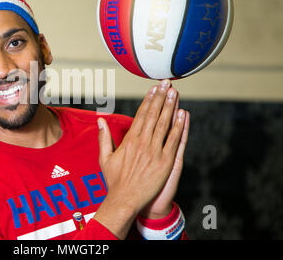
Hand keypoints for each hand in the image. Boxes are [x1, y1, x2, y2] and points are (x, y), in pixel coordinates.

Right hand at [93, 79, 187, 238]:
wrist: (125, 199)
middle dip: (161, 97)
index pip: (140, 115)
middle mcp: (142, 143)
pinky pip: (173, 140)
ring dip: (170, 107)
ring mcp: (155, 152)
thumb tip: (100, 121)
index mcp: (129, 140)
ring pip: (164, 124)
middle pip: (153, 115)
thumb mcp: (104, 158)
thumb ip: (104, 138)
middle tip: (167, 83)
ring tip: (175, 92)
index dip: (148, 100)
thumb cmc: (114, 180)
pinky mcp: (165, 162)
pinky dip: (178, 126)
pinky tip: (182, 114)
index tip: (153, 89)